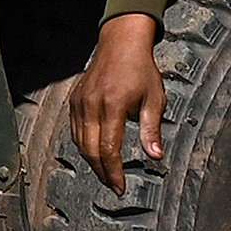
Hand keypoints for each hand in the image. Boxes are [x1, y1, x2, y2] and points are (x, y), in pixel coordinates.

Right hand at [70, 10, 164, 184]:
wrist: (121, 43)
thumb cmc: (141, 69)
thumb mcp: (154, 99)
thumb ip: (152, 130)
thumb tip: (156, 156)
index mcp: (113, 105)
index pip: (109, 149)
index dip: (114, 173)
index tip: (120, 187)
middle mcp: (92, 105)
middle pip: (90, 151)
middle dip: (102, 173)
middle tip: (114, 186)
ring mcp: (80, 102)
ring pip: (80, 143)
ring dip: (92, 162)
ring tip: (107, 174)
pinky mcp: (74, 100)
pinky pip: (75, 131)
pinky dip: (84, 146)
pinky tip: (95, 153)